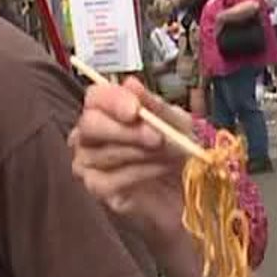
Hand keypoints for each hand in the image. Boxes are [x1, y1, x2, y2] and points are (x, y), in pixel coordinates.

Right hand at [70, 77, 192, 240]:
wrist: (188, 192)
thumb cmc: (177, 153)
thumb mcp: (176, 124)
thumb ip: (155, 106)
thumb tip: (131, 83)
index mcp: (106, 110)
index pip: (95, 97)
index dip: (113, 100)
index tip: (135, 110)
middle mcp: (89, 134)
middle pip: (90, 124)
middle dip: (126, 131)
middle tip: (156, 137)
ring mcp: (88, 162)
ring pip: (101, 153)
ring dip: (141, 153)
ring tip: (168, 156)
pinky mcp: (96, 188)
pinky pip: (108, 178)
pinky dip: (139, 173)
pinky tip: (159, 171)